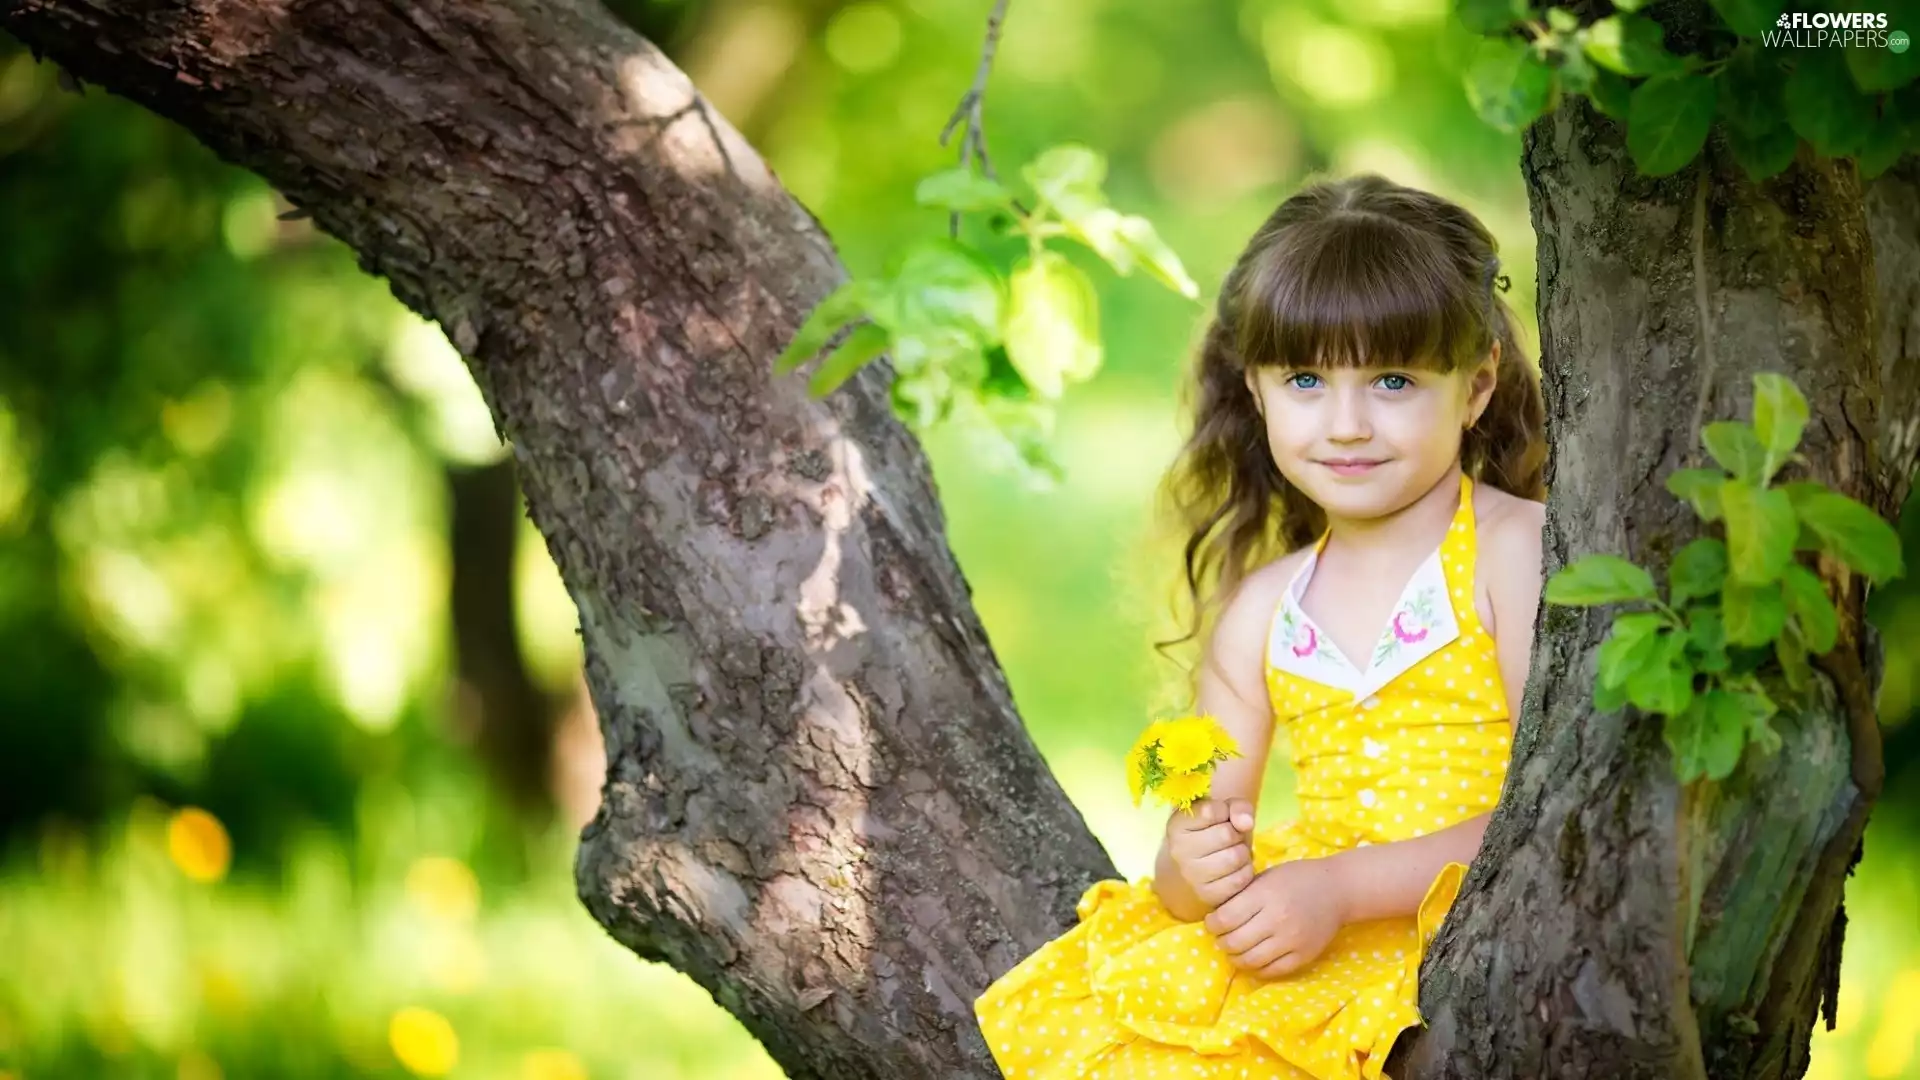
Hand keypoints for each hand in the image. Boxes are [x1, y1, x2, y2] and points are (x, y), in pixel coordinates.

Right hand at [1165, 798, 1255, 908]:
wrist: (1203, 865)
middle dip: (1236, 833)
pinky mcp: (1207, 895)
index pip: (1210, 811)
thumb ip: (1237, 807)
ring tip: (1232, 852)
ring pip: (1235, 857)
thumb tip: (1246, 823)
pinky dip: (1245, 871)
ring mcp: (1191, 875)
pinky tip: (1235, 868)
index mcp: (1177, 824)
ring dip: (1242, 853)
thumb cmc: (1216, 831)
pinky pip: (1240, 879)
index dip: (1224, 811)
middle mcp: (1178, 851)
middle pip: (1226, 834)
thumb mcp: (1225, 810)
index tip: (1220, 817)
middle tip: (1229, 838)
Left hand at [1203, 858, 1347, 979]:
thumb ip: (1242, 895)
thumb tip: (1214, 914)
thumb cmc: (1296, 878)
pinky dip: (1257, 969)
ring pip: (1250, 961)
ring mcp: (1291, 940)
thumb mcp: (1266, 877)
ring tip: (1235, 950)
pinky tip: (1254, 959)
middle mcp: (1277, 919)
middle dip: (1222, 942)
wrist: (1337, 890)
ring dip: (1236, 958)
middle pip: (1234, 942)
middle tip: (1222, 938)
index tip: (1212, 923)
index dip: (1212, 924)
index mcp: (1265, 895)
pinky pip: (1272, 971)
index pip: (1225, 918)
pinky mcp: (1303, 956)